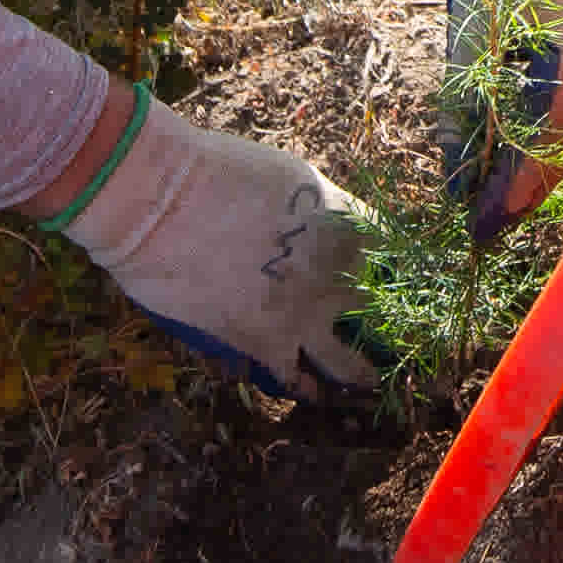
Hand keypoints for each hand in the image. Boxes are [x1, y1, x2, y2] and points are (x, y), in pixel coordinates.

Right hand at [45, 85, 379, 399]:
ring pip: (351, 363)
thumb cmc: (215, 170)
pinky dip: (302, 387)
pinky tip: (307, 392)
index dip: (400, 272)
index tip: (400, 284)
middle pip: (385, 311)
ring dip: (361, 374)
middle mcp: (341, 271)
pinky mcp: (266, 341)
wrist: (162, 197)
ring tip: (369, 383)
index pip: (398, 255)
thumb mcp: (287, 179)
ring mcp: (308, 312)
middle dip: (391, 325)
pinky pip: (295, 377)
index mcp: (350, 222)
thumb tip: (316, 233)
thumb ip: (314, 212)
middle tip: (393, 338)